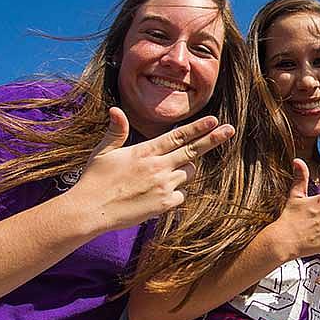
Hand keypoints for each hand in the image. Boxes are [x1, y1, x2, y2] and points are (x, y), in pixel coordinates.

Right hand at [65, 108, 234, 233]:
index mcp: (145, 152)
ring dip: (184, 170)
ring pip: (188, 173)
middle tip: (229, 130)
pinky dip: (174, 192)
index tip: (214, 120)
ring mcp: (163, 186)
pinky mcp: (164, 204)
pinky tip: (156, 194)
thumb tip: (116, 110)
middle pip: (193, 151)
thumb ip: (116, 132)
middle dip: (213, 139)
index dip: (197, 128)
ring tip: (163, 174)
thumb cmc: (95, 180)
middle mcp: (158, 167)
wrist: (91, 210)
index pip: (177, 137)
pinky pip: (181, 194)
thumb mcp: (103, 152)